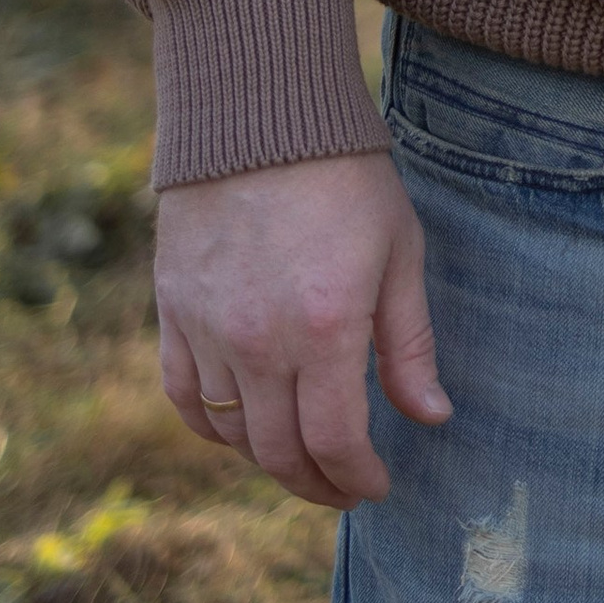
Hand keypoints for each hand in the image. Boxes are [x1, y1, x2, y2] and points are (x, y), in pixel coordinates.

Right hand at [156, 148, 447, 507]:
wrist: (259, 114)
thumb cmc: (346, 178)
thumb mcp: (399, 253)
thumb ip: (410, 345)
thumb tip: (431, 418)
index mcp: (324, 329)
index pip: (335, 442)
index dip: (357, 476)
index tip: (377, 485)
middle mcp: (258, 342)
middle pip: (280, 452)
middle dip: (316, 484)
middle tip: (342, 488)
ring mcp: (207, 329)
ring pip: (230, 432)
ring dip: (268, 459)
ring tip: (302, 458)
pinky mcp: (172, 310)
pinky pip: (183, 395)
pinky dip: (210, 426)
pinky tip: (239, 430)